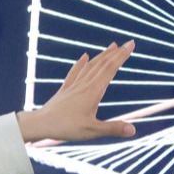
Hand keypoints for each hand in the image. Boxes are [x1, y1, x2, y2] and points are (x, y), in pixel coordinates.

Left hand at [17, 41, 135, 142]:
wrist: (41, 124)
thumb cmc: (65, 128)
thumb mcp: (92, 130)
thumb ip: (113, 129)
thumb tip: (133, 130)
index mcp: (93, 91)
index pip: (110, 69)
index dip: (122, 56)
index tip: (131, 44)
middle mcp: (84, 85)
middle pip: (102, 64)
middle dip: (116, 53)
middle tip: (128, 43)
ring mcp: (74, 86)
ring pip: (90, 66)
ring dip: (102, 55)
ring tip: (111, 46)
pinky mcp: (65, 90)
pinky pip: (75, 72)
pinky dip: (81, 63)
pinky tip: (84, 56)